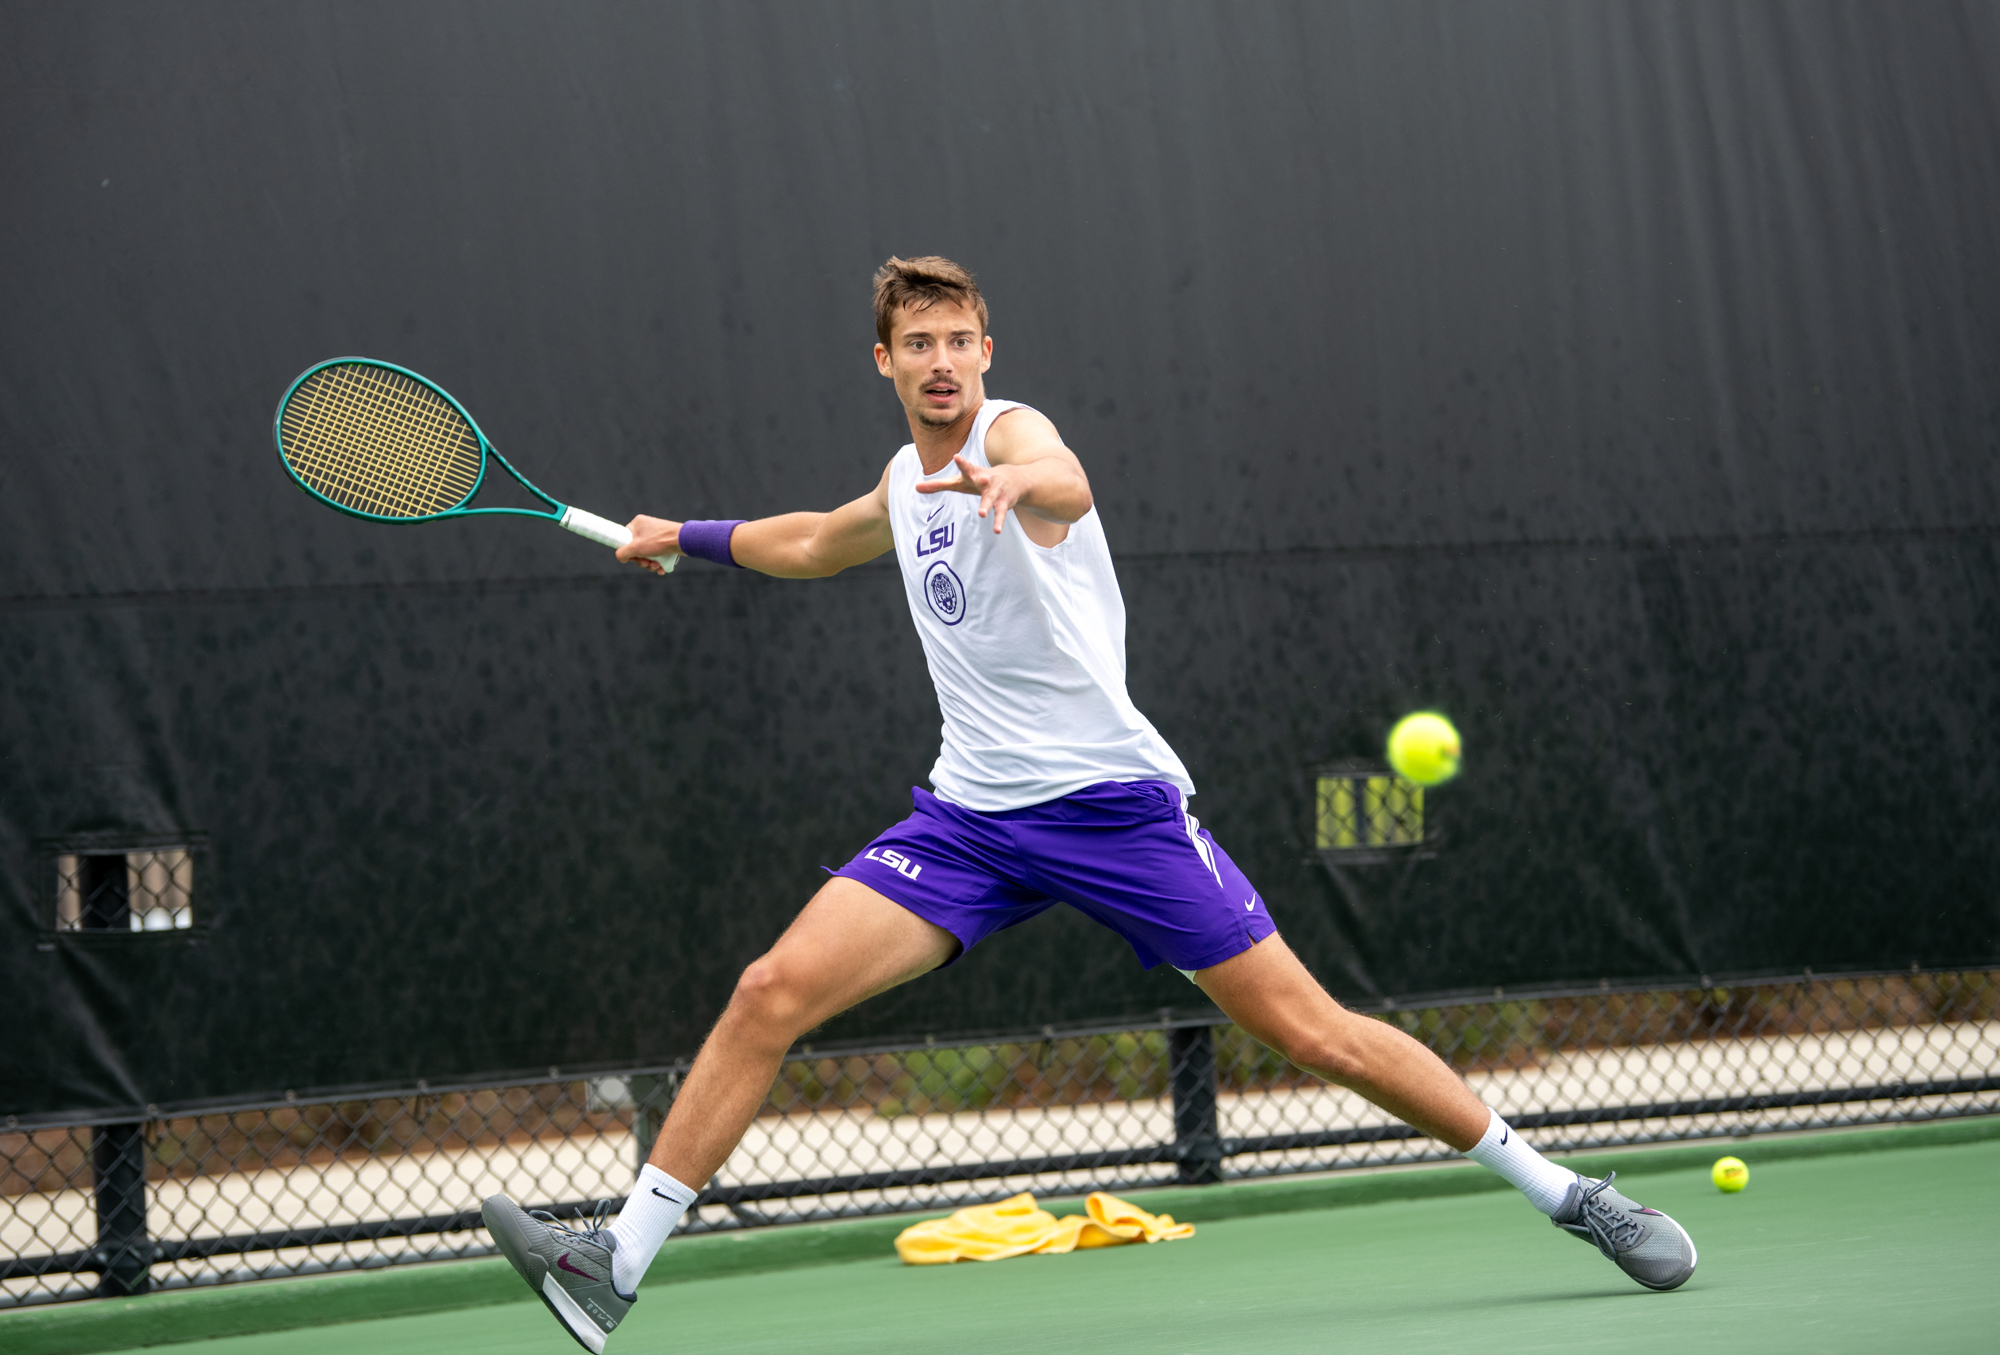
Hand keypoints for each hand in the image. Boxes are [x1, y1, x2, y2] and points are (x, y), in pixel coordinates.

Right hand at [617, 514, 680, 574]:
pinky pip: (658, 554)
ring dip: (650, 563)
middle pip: (637, 548)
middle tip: (645, 562)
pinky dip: (658, 563)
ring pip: (648, 553)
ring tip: (656, 566)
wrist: (683, 541)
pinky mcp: (666, 542)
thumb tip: (620, 557)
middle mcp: (647, 528)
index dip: (627, 550)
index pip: (625, 538)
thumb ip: (622, 553)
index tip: (632, 557)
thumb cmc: (658, 541)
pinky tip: (661, 569)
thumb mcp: (635, 548)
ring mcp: (657, 535)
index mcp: (637, 523)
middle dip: (641, 560)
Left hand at [915, 454, 1032, 533]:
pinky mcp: (1004, 503)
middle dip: (982, 479)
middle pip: (982, 480)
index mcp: (973, 473)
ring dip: (987, 505)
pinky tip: (996, 530)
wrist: (1013, 479)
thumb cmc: (979, 479)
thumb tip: (915, 487)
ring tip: (981, 514)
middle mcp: (986, 480)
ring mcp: (996, 491)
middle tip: (981, 479)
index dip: (962, 463)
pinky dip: (998, 521)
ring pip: (991, 499)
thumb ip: (939, 485)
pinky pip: (1001, 513)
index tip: (957, 456)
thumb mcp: (960, 482)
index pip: (967, 467)